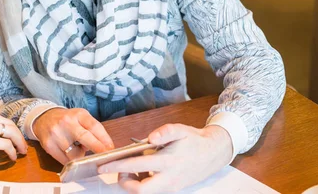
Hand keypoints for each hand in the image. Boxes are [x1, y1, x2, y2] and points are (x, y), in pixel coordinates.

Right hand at [0, 104, 26, 164]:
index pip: (2, 118)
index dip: (12, 129)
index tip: (16, 137)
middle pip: (9, 124)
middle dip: (19, 135)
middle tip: (23, 146)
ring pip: (10, 132)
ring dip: (19, 143)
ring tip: (22, 151)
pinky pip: (6, 144)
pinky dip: (12, 151)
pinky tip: (12, 157)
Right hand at [33, 108, 114, 163]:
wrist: (43, 118)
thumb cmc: (67, 120)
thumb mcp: (81, 118)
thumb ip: (92, 130)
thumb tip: (104, 148)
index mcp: (78, 114)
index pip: (93, 126)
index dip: (104, 138)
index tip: (111, 148)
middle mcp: (66, 122)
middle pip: (84, 137)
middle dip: (97, 148)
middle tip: (104, 156)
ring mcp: (56, 134)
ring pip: (75, 154)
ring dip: (80, 156)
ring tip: (76, 148)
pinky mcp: (48, 145)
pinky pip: (65, 161)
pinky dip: (70, 160)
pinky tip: (68, 152)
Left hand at [98, 124, 232, 192]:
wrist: (214, 153)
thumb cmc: (194, 140)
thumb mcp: (180, 129)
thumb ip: (165, 132)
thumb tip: (150, 137)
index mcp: (168, 161)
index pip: (137, 167)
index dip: (118, 167)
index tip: (104, 166)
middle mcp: (169, 178)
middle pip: (140, 191)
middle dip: (123, 183)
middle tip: (117, 170)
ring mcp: (171, 186)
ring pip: (145, 192)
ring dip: (132, 183)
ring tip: (129, 168)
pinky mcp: (173, 189)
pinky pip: (152, 190)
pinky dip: (142, 182)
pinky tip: (142, 170)